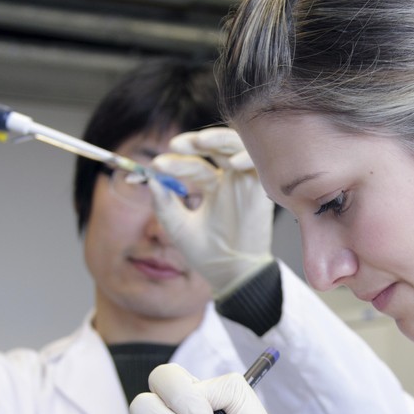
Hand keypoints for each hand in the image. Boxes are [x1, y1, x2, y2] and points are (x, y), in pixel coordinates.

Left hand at [149, 127, 273, 297]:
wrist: (232, 274)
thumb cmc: (207, 254)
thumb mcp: (177, 227)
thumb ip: (163, 204)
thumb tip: (150, 179)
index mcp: (212, 186)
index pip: (195, 163)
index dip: (177, 161)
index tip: (157, 165)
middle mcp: (230, 179)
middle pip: (217, 146)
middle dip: (197, 141)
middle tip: (177, 144)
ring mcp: (246, 182)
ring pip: (238, 146)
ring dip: (220, 139)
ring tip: (201, 142)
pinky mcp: (263, 188)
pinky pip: (259, 163)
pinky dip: (248, 156)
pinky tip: (231, 163)